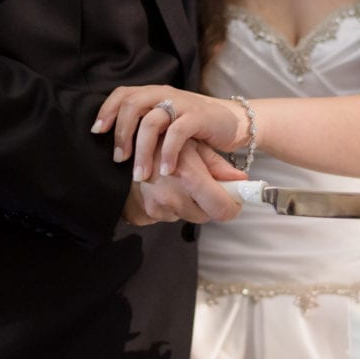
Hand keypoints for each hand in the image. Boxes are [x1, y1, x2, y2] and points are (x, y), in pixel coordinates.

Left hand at [94, 85, 247, 180]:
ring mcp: (181, 104)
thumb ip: (144, 126)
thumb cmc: (193, 127)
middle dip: (122, 135)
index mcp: (153, 93)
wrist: (231, 122)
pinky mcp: (198, 116)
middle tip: (119, 160)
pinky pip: (177, 133)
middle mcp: (164, 94)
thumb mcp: (166, 123)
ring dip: (143, 151)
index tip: (97, 133)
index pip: (123, 94)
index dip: (107, 111)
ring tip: (141, 174)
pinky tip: (166, 170)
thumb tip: (114, 148)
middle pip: (132, 106)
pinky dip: (168, 153)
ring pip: (151, 122)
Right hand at [121, 139, 246, 225]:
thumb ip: (218, 166)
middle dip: (209, 202)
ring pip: (189, 216)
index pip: (222, 209)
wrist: (117, 150)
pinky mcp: (146, 214)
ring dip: (190, 203)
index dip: (233, 206)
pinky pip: (170, 216)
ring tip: (178, 180)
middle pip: (207, 216)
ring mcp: (158, 208)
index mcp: (189, 177)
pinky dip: (172, 205)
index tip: (235, 199)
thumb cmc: (159, 141)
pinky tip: (164, 187)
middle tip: (203, 183)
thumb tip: (242, 181)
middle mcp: (173, 197)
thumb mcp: (192, 145)